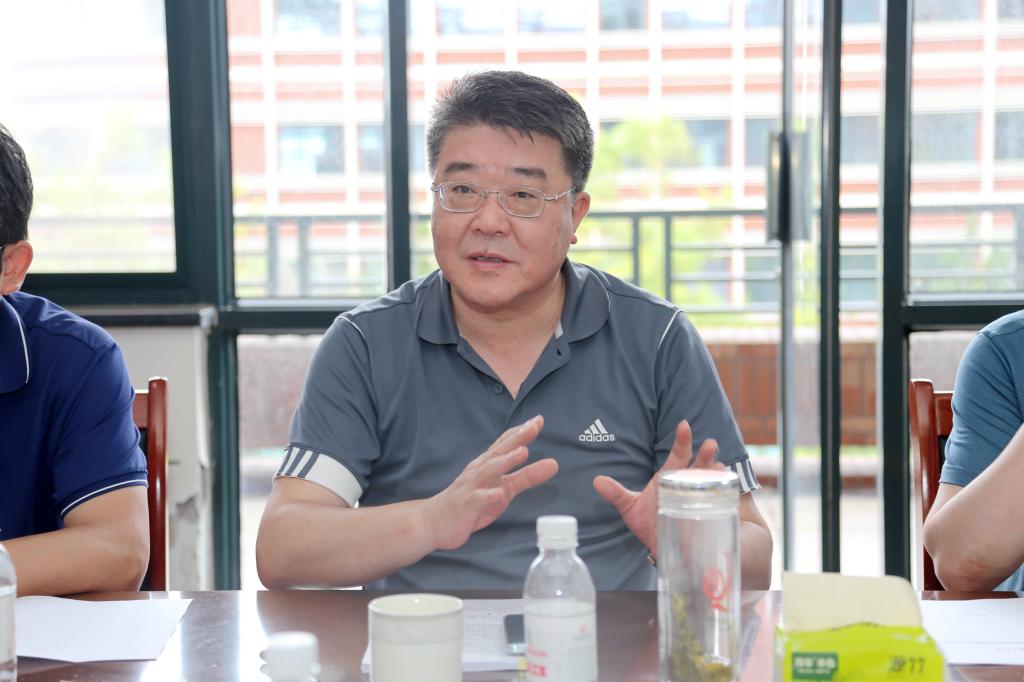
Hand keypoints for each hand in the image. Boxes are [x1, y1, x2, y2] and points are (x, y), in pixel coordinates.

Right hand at [427, 415, 558, 550]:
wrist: (435, 522)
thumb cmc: (472, 502)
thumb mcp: (504, 489)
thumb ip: (527, 477)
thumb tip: (554, 464)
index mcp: (488, 464)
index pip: (505, 443)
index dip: (521, 431)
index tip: (539, 419)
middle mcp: (479, 470)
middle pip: (499, 451)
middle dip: (516, 438)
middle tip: (534, 426)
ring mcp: (471, 486)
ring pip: (488, 471)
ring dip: (505, 461)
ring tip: (523, 452)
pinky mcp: (466, 505)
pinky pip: (477, 499)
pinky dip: (488, 495)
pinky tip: (500, 493)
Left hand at [593, 420, 720, 558]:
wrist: (663, 547)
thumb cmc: (648, 522)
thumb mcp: (630, 508)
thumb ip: (616, 494)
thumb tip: (597, 481)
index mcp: (669, 478)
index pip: (677, 456)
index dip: (681, 441)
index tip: (684, 425)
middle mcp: (687, 485)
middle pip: (698, 467)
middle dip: (705, 456)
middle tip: (711, 444)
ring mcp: (699, 500)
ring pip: (710, 482)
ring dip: (716, 475)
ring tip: (720, 467)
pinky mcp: (708, 517)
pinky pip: (719, 504)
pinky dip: (723, 497)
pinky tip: (726, 491)